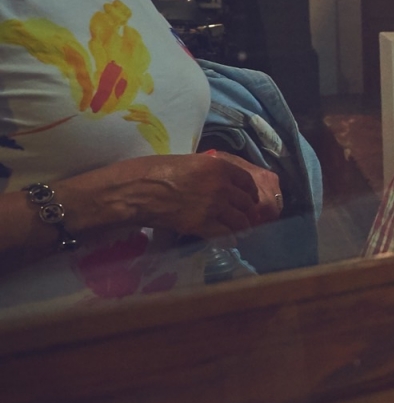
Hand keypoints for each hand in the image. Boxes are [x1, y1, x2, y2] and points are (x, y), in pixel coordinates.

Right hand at [103, 153, 280, 238]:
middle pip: (246, 202)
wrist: (135, 190)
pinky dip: (229, 239)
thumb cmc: (153, 170)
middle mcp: (222, 186)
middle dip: (246, 211)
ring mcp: (214, 207)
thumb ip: (208, 171)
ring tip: (240, 231)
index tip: (248, 198)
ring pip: (240, 221)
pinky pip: (225, 235)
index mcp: (219, 166)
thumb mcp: (188, 161)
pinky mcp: (202, 225)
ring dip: (241, 227)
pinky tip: (227, 240)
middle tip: (244, 216)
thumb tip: (217, 179)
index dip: (250, 191)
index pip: (247, 181)